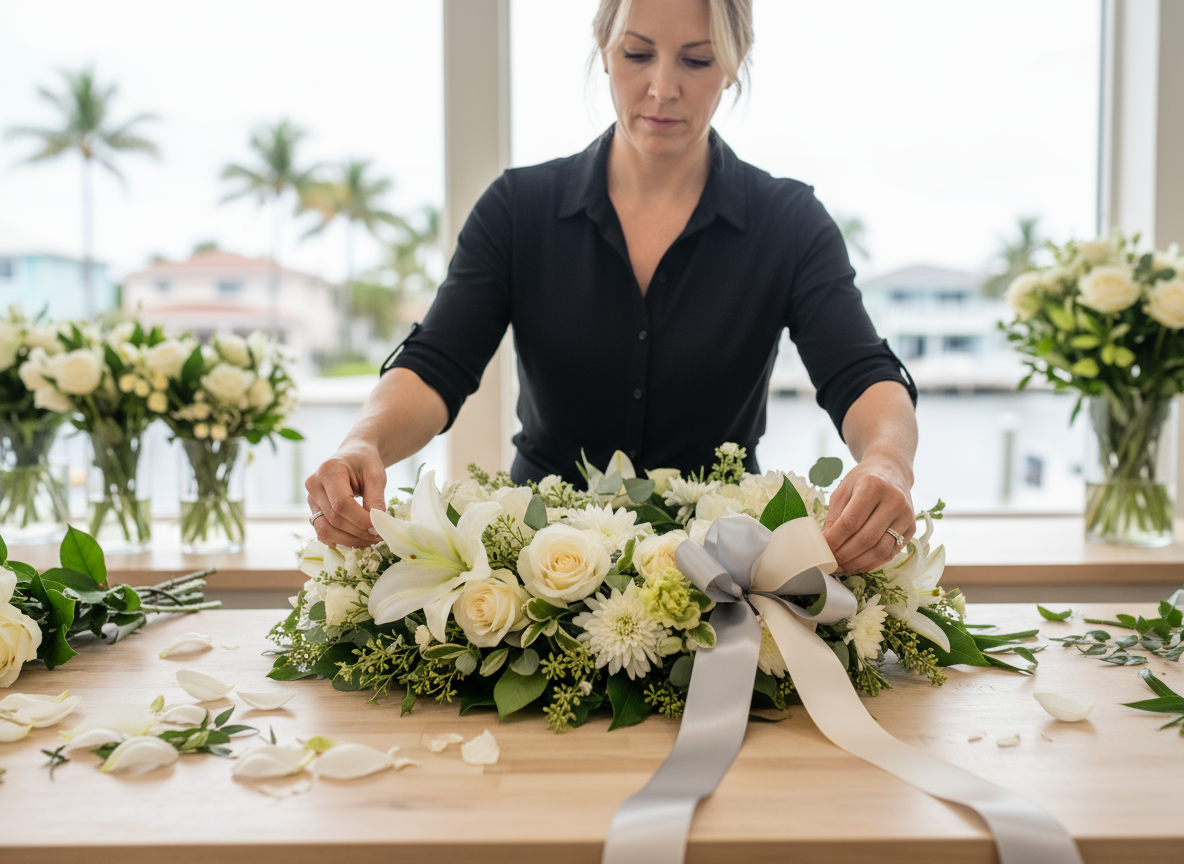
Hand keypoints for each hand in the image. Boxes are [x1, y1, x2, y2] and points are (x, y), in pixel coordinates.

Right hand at [304, 441, 387, 548]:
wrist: (354, 455)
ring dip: (350, 540)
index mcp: (329, 470)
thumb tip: (376, 527)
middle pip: (334, 519)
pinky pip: (323, 532)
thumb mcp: (376, 476)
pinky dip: (341, 540)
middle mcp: (314, 485)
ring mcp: (310, 499)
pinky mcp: (313, 510)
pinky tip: (358, 539)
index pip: (341, 504)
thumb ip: (376, 500)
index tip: (379, 528)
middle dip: (359, 532)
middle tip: (380, 536)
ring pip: (326, 530)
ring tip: (371, 540)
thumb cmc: (366, 462)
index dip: (361, 520)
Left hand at [822, 454, 915, 574]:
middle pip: (867, 538)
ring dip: (858, 563)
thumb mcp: (843, 490)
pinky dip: (872, 563)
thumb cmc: (863, 480)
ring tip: (842, 567)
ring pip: (881, 550)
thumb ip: (834, 517)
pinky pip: (891, 553)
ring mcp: (906, 516)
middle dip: (845, 555)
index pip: (851, 521)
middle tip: (830, 563)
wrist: (892, 471)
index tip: (822, 551)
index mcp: (873, 486)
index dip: (835, 540)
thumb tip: (824, 545)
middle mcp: (894, 500)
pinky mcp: (912, 528)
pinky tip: (857, 565)